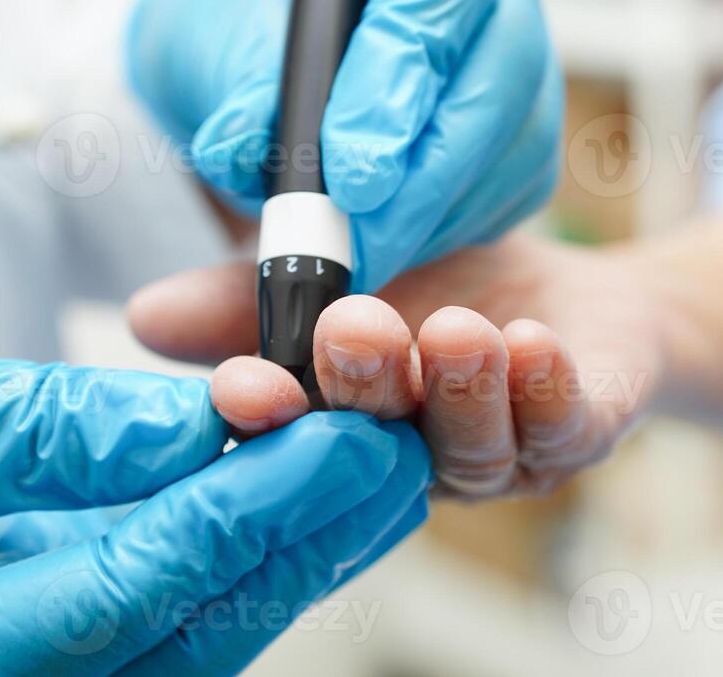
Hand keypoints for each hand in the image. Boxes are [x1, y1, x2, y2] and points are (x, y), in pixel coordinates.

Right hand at [0, 325, 429, 674]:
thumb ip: (68, 427)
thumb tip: (223, 413)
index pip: (158, 574)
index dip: (270, 496)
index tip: (353, 430)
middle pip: (207, 613)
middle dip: (314, 524)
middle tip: (397, 440)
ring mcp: (38, 676)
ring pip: (207, 616)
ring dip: (295, 535)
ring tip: (372, 454)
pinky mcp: (53, 637)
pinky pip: (173, 602)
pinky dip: (238, 539)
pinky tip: (291, 483)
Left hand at [127, 0, 562, 292]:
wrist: (247, 57)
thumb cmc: (224, 28)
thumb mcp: (201, 45)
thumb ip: (235, 92)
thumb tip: (250, 146)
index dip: (404, 69)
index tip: (350, 169)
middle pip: (503, 53)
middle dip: (431, 163)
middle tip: (362, 238)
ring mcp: (516, 25)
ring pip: (520, 124)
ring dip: (444, 205)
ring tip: (361, 254)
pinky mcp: (526, 105)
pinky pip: (522, 172)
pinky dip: (462, 221)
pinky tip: (397, 240)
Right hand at [129, 236, 661, 499]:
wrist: (573, 305)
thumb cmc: (447, 291)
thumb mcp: (343, 269)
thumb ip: (252, 292)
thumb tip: (145, 315)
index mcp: (345, 423)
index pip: (294, 434)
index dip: (266, 416)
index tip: (241, 386)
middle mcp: (413, 452)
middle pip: (378, 440)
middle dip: (362, 387)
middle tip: (352, 328)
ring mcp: (498, 451)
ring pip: (471, 446)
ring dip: (458, 389)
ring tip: (452, 331)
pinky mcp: (577, 432)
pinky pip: (563, 429)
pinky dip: (546, 390)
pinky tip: (531, 345)